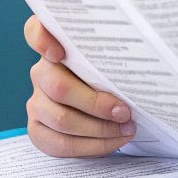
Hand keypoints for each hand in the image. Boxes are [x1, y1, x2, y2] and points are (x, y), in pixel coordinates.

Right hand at [22, 14, 136, 156]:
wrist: (110, 109)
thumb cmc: (114, 79)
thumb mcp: (114, 62)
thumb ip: (114, 57)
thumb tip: (142, 60)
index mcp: (57, 46)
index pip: (36, 31)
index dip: (42, 40)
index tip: (58, 52)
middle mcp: (42, 72)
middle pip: (58, 87)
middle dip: (96, 103)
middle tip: (124, 111)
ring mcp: (36, 102)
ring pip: (61, 119)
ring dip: (99, 129)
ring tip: (126, 128)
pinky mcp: (38, 129)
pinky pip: (60, 144)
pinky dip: (92, 146)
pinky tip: (113, 141)